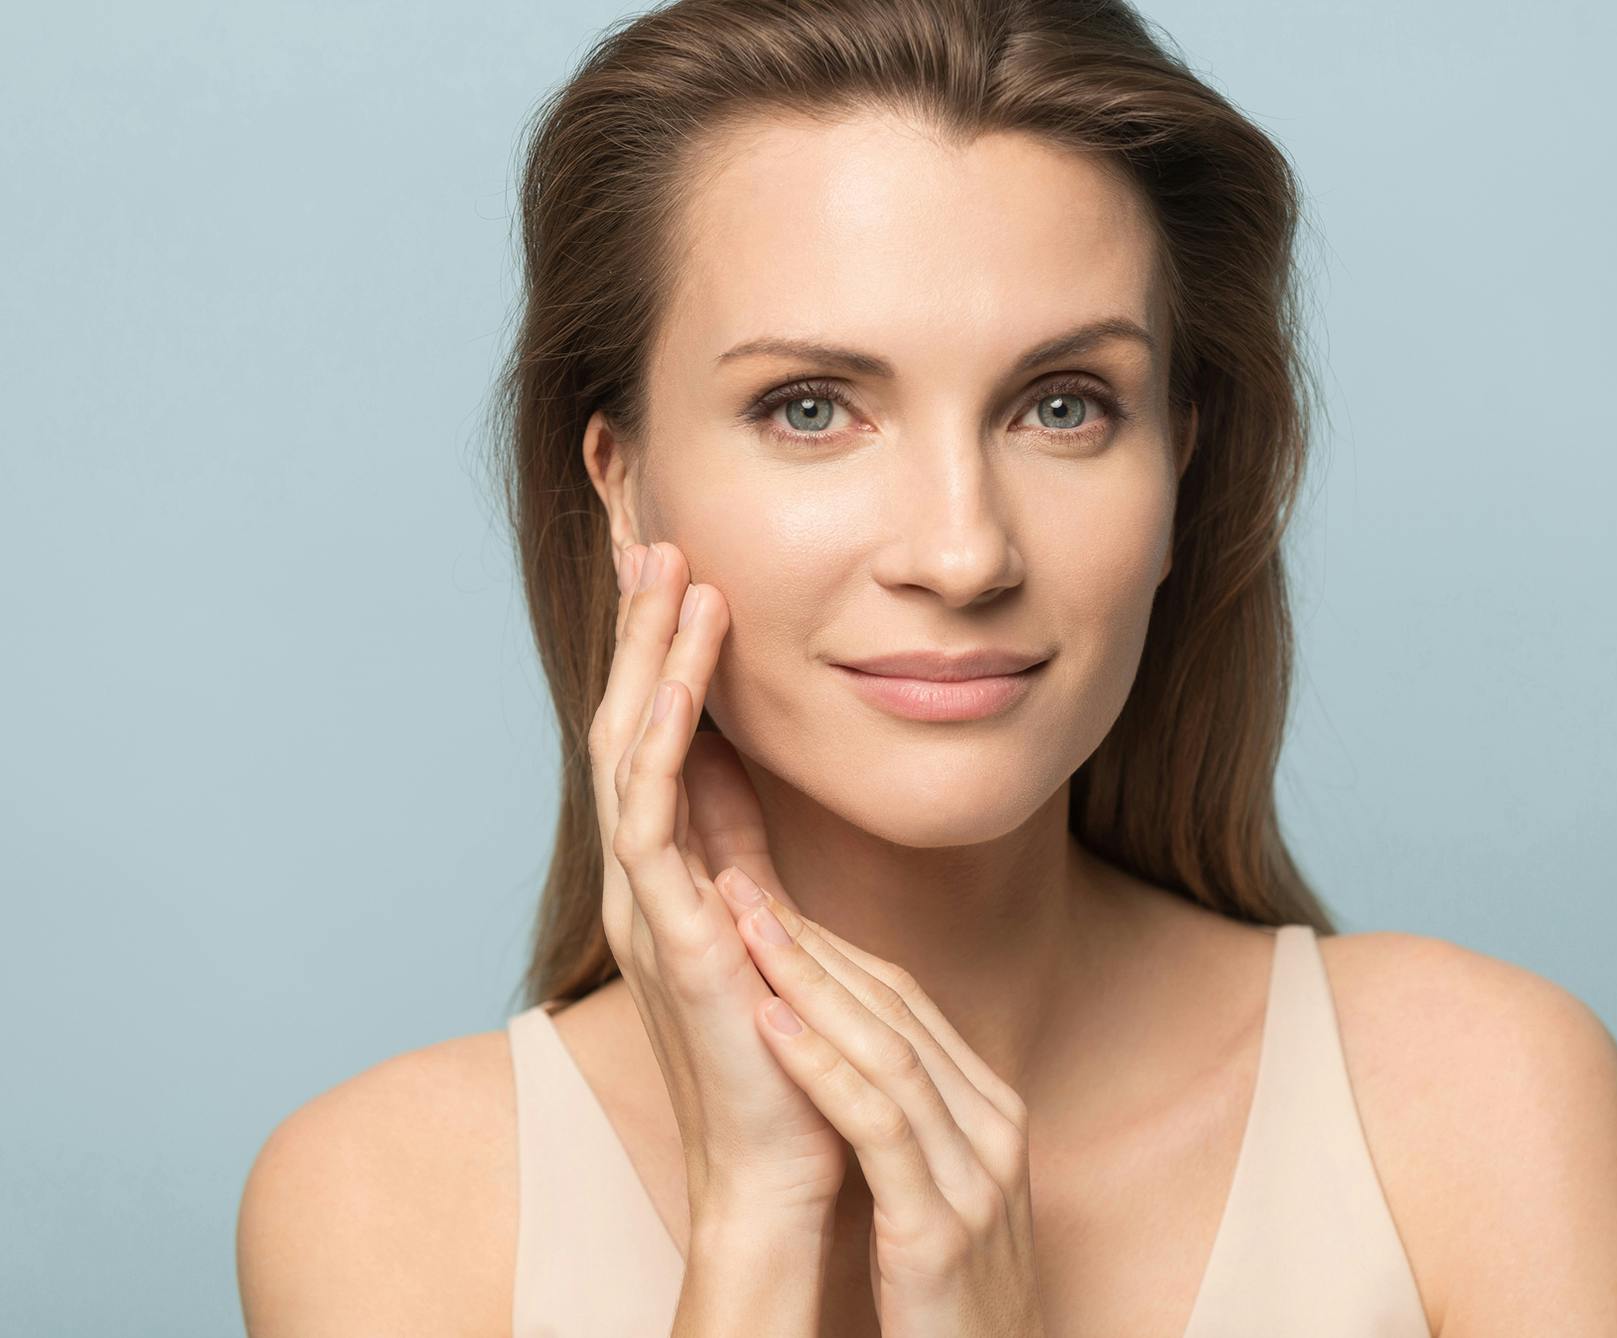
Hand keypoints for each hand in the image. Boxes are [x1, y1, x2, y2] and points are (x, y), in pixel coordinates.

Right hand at [589, 538, 847, 1231]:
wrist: (780, 1164)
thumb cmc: (780, 1050)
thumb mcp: (759, 915)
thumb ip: (738, 842)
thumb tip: (735, 764)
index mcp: (668, 870)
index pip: (654, 732)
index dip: (658, 648)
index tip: (676, 564)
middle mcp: (643, 876)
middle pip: (628, 721)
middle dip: (640, 627)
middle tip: (653, 533)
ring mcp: (647, 902)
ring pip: (631, 750)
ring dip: (650, 657)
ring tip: (671, 572)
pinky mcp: (670, 933)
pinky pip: (652, 816)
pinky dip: (663, 738)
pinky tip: (681, 675)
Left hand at [714, 871, 1047, 1337]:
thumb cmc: (949, 1300)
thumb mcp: (937, 1192)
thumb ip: (909, 1121)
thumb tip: (843, 1053)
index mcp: (992, 1112)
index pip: (908, 1004)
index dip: (833, 946)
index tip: (767, 900)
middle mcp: (993, 1128)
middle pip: (897, 1009)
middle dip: (813, 941)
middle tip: (743, 883)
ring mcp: (975, 1176)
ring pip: (887, 1049)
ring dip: (809, 980)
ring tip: (744, 927)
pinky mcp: (940, 1228)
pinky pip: (878, 1125)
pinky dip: (821, 1065)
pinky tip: (770, 1022)